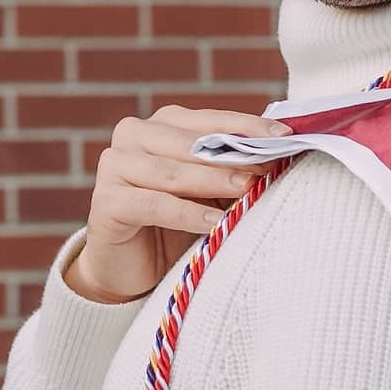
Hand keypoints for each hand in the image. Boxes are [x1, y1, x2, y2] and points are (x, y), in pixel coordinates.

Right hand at [65, 105, 272, 304]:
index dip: (246, 127)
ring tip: (247, 190)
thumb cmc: (174, 222)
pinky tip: (214, 222)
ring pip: (172, 172)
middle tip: (268, 166)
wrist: (130, 268)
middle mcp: (133, 135)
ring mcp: (115, 166)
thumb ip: (232, 168)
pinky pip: (154, 204)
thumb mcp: (208, 190)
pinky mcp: (106, 201)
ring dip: (213, 181)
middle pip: (190, 143)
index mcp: (161, 124)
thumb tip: (279, 153)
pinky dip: (187, 214)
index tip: (284, 135)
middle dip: (232, 155)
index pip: (209, 120)